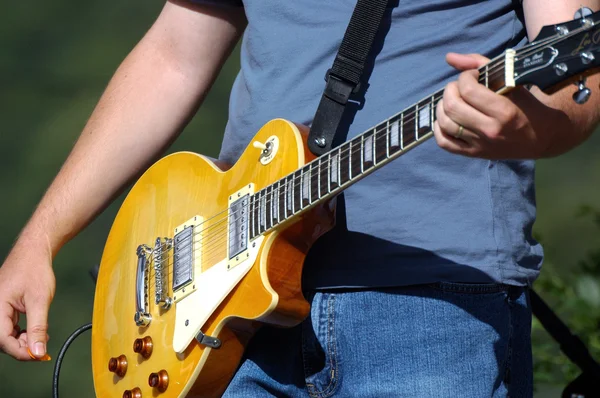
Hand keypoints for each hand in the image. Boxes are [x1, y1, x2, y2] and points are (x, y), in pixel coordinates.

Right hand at [0, 238, 54, 360]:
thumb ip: (38, 327)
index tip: (38, 355)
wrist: (33, 253)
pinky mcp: (3, 309)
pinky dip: (23, 332)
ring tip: (41, 335)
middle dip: (23, 346)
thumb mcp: (39, 300)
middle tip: (42, 344)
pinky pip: (9, 327)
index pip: (2, 339)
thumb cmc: (34, 270)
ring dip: (24, 340)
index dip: (20, 351)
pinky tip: (36, 330)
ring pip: (6, 335)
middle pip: (3, 340)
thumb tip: (38, 351)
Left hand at [433, 52, 565, 158]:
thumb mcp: (512, 81)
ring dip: (442, 106)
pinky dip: (439, 128)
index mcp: (504, 111)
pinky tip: (446, 118)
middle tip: (459, 87)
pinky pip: (444, 143)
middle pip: (452, 106)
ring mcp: (480, 144)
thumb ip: (481, 64)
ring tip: (452, 100)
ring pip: (444, 123)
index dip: (465, 77)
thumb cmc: (527, 105)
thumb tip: (449, 57)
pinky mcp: (473, 154)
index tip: (472, 75)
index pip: (468, 90)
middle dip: (450, 90)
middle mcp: (490, 130)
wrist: (542, 137)